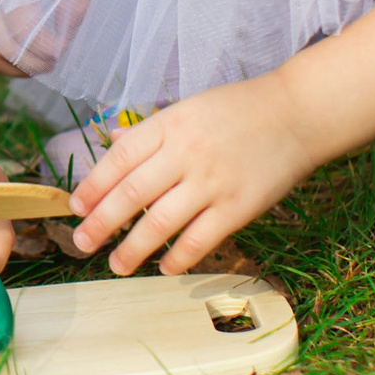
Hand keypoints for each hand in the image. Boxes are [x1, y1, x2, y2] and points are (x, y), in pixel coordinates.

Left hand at [69, 79, 323, 274]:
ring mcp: (212, 181)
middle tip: (81, 244)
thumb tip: (112, 140)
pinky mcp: (238, 207)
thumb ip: (150, 129)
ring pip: (160, 222)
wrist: (298, 113)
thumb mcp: (188, 107)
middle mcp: (186, 152)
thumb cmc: (239, 110)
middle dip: (101, 222)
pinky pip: (200, 239)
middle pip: (131, 193)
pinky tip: (164, 267)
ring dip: (133, 249)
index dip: (93, 185)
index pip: (119, 158)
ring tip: (116, 265)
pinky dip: (178, 257)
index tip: (76, 207)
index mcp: (169, 124)